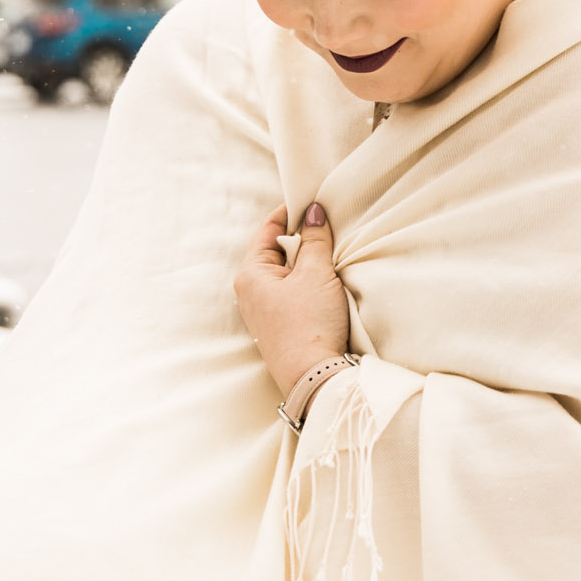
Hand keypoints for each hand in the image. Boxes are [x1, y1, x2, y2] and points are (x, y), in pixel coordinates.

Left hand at [233, 200, 350, 399]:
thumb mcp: (316, 274)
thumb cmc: (310, 325)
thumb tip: (313, 211)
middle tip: (329, 229)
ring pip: (286, 274)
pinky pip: (291, 294)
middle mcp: (250, 292)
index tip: (314, 202)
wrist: (313, 378)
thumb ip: (315, 239)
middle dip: (302, 240)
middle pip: (277, 251)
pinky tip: (325, 286)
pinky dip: (307, 284)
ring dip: (307, 264)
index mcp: (250, 274)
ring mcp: (263, 312)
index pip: (269, 230)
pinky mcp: (278, 327)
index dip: (291, 213)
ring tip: (331, 257)